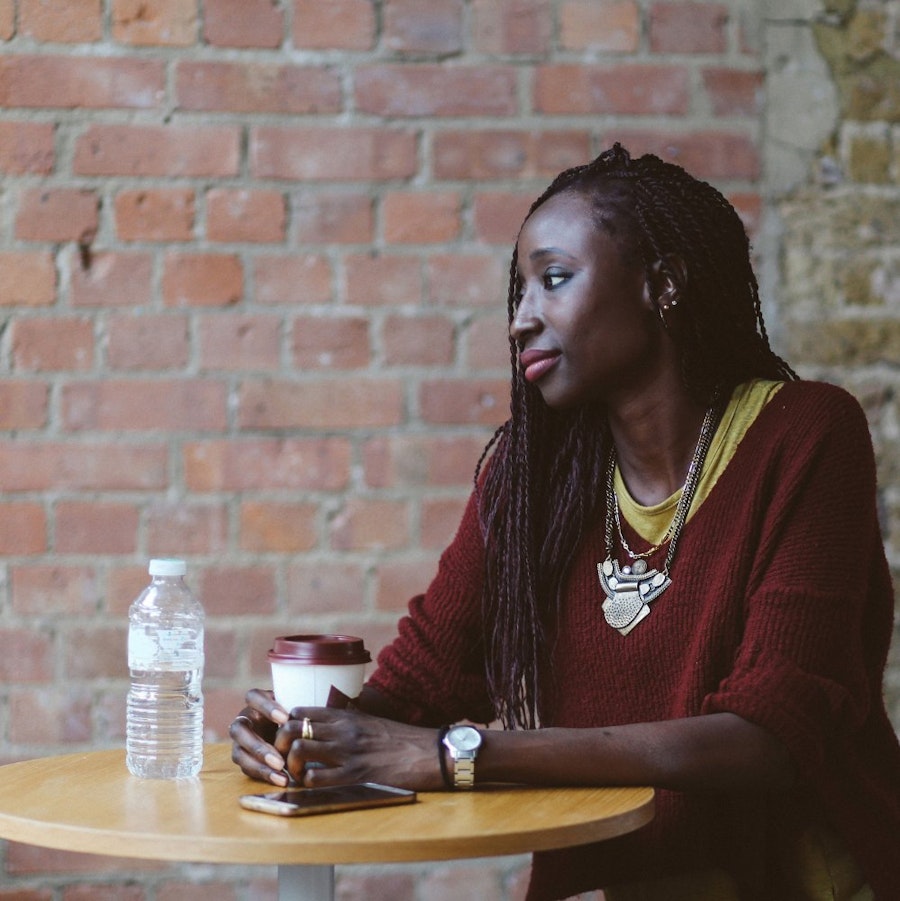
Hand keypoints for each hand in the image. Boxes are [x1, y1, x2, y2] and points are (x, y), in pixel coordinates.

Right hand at [229, 688, 291, 786]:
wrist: (296, 734)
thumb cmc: (297, 717)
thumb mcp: (297, 710)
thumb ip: (296, 712)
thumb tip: (304, 718)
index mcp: (256, 702)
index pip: (252, 697)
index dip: (266, 707)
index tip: (285, 719)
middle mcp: (244, 720)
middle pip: (239, 730)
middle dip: (258, 746)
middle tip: (279, 758)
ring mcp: (240, 741)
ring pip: (239, 753)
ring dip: (259, 764)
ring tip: (281, 772)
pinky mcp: (243, 758)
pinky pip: (247, 768)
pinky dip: (263, 774)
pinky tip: (281, 779)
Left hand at [274, 707, 445, 790]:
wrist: (425, 752)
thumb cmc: (398, 738)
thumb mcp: (369, 720)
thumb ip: (346, 720)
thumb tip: (326, 722)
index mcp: (345, 715)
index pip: (300, 710)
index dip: (286, 723)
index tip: (287, 737)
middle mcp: (342, 730)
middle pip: (292, 728)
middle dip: (280, 744)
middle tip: (285, 757)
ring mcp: (346, 752)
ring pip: (299, 750)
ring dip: (291, 764)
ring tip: (297, 773)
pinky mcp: (354, 775)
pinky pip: (316, 778)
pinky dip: (308, 783)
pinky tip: (313, 785)